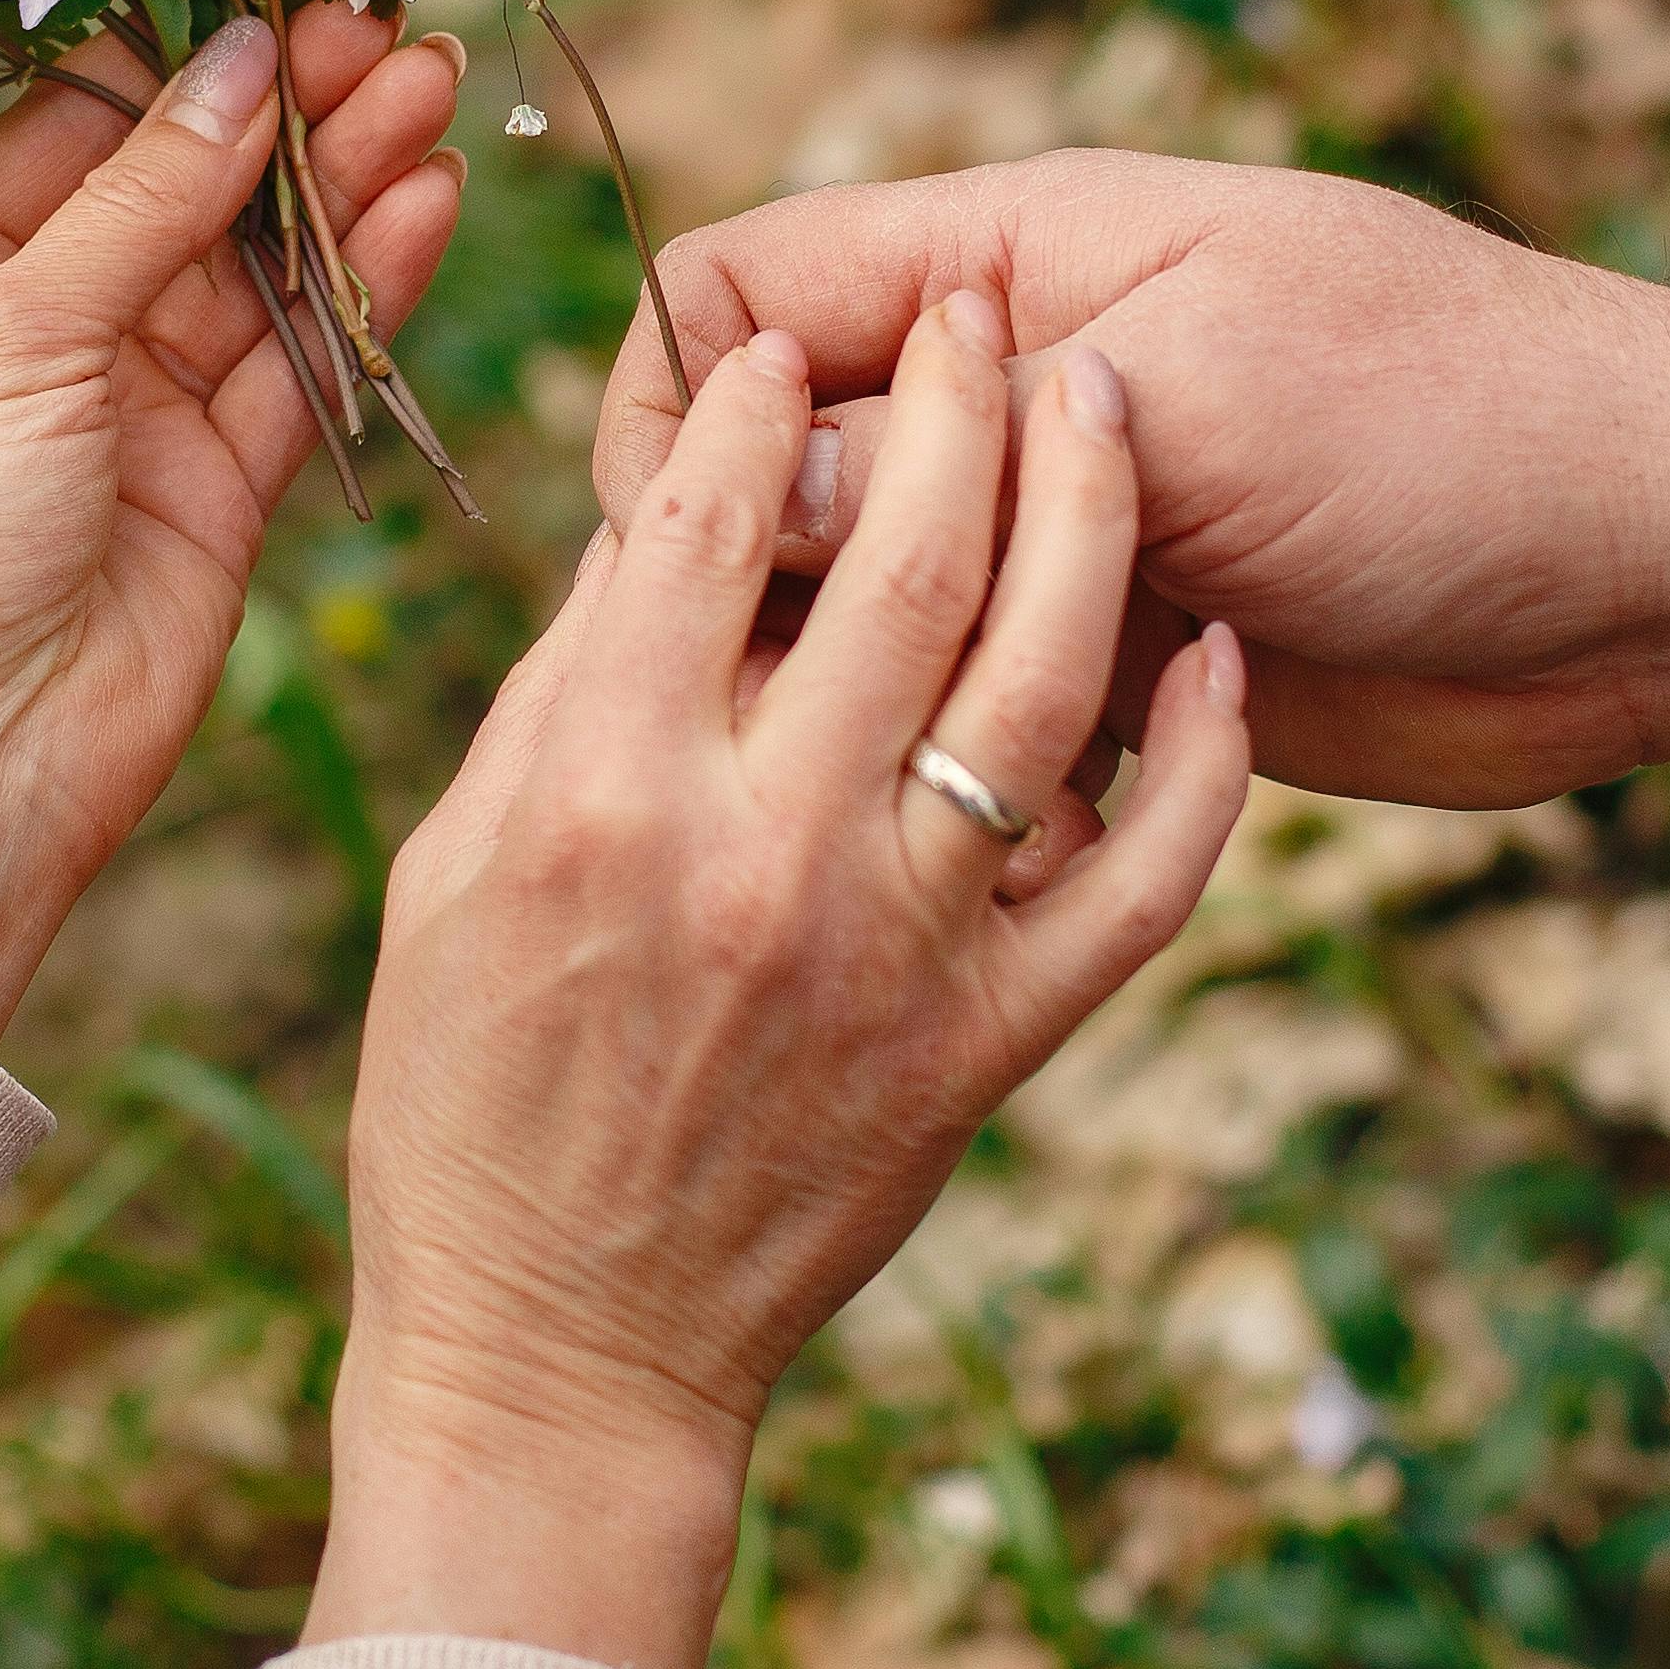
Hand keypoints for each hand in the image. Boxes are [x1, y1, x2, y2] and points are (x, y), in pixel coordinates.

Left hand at [0, 6, 463, 1041]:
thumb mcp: (12, 334)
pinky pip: (302, 364)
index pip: (60, 122)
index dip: (169, 50)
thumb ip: (143, 201)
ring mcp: (126, 406)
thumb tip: (240, 64)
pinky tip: (430, 201)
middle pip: (174, 183)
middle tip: (386, 22)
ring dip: (342, 179)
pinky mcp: (212, 485)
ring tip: (432, 84)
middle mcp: (26, 326)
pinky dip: (366, 285)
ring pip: (253, 265)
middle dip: (281, 105)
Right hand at [308, 298, 1260, 1668]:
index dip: (740, 394)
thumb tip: (656, 517)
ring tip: (1100, 401)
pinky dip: (1194, 766)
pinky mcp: (985, 1045)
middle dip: (945, 400)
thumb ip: (565, 691)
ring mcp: (891, 951)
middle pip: (888, 561)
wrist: (567, 1356)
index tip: (773, 331)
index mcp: (599, 793)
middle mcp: (753, 854)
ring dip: (1084, 519)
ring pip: (1033, 682)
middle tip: (979, 312)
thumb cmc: (465, 1099)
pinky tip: (1213, 655)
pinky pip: (1134, 882)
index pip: (694, 523)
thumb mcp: (456, 869)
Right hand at [588, 152, 1669, 804]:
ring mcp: (1069, 524)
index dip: (679, 402)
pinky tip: (982, 805)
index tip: (684, 541)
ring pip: (860, 594)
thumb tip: (758, 496)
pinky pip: (968, 696)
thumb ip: (961, 449)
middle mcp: (1020, 386)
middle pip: (776, 454)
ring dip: (844, 678)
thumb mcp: (1195, 412)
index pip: (740, 286)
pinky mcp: (1124, 650)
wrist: (1665, 566)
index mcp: (1016, 259)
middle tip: (763, 693)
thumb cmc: (1456, 433)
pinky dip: (953, 752)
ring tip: (850, 773)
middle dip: (740, 567)